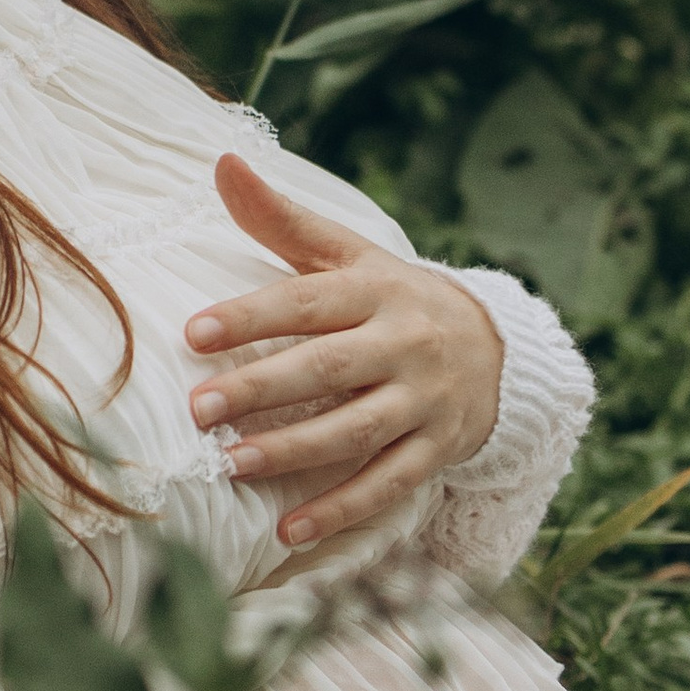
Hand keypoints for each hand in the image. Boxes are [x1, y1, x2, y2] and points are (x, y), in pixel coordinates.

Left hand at [185, 152, 504, 555]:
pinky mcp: (437, 448)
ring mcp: (423, 400)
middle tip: (199, 408)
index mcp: (376, 289)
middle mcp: (404, 343)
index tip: (192, 332)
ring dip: (292, 451)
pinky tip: (289, 529)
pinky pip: (387, 483)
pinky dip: (340, 508)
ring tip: (231, 465)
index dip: (250, 316)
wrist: (497, 347)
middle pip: (327, 367)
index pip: (306, 302)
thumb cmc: (395, 296)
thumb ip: (282, 219)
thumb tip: (222, 160)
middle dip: (262, 389)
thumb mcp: (349, 254)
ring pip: (355, 429)